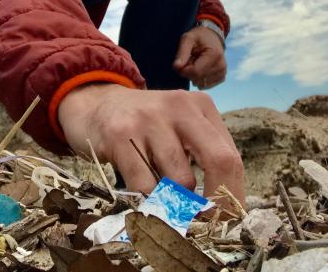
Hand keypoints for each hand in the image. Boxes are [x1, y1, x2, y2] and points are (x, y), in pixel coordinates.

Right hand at [57, 84, 244, 202]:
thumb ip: (201, 155)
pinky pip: (145, 185)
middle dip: (217, 202)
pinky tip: (140, 191)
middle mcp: (180, 106)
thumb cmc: (144, 126)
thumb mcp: (179, 127)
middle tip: (205, 224)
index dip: (232, 195)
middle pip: (218, 161)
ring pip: (180, 180)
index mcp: (201, 105)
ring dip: (173, 199)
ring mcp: (150, 118)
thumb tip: (220, 207)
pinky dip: (147, 200)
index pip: (230, 156)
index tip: (226, 220)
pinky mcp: (120, 134)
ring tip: (159, 191)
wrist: (94, 104)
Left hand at [173, 25, 226, 89]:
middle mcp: (221, 66)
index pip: (195, 72)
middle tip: (189, 60)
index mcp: (214, 55)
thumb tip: (177, 67)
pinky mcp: (221, 77)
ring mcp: (222, 73)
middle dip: (188, 72)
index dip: (184, 70)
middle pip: (197, 79)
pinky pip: (205, 85)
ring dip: (194, 75)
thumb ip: (182, 53)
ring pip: (200, 83)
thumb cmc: (199, 37)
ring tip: (196, 62)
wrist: (212, 36)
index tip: (181, 62)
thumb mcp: (188, 39)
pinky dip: (199, 79)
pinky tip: (201, 68)